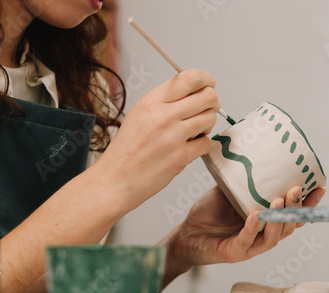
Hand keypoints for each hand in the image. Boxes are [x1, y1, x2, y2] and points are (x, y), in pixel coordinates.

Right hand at [94, 69, 220, 210]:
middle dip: (212, 103)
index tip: (209, 85)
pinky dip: (202, 145)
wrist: (116, 180)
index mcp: (151, 101)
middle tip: (206, 111)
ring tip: (194, 132)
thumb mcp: (139, 114)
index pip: (189, 78)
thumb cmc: (128, 150)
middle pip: (208, 96)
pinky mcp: (181, 156)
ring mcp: (173, 136)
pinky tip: (189, 148)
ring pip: (211, 118)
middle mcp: (163, 115)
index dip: (206, 79)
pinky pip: (207, 142)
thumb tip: (196, 92)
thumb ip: (166, 101)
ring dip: (207, 125)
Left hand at [159, 185, 325, 287]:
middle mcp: (262, 236)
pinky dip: (252, 229)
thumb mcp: (229, 192)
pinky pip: (247, 242)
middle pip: (288, 226)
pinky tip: (254, 215)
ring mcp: (250, 247)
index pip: (293, 215)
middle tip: (296, 189)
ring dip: (278, 219)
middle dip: (295, 208)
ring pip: (273, 237)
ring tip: (278, 199)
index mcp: (266, 222)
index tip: (319, 188)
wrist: (186, 233)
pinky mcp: (234, 253)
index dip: (307, 205)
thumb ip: (243, 179)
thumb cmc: (208, 214)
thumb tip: (254, 153)